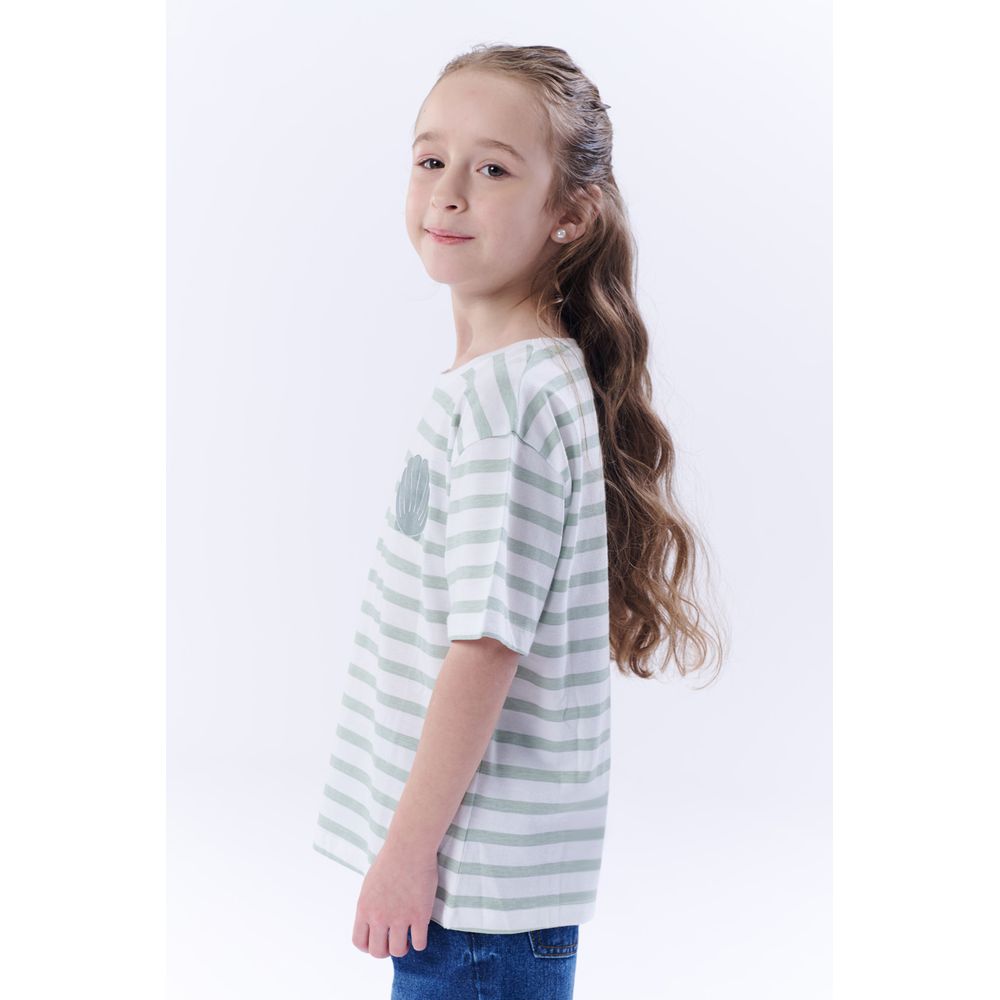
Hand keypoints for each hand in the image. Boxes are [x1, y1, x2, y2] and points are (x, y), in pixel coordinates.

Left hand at [352, 840, 438, 958]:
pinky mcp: (420, 915)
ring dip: (403, 947)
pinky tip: (420, 932)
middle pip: (378, 951)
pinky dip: (419, 942)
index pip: (359, 942)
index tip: (378, 941)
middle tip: (394, 941)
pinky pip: (419, 943)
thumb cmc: (391, 860)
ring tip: (407, 938)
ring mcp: (400, 917)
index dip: (369, 946)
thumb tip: (372, 922)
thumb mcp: (370, 885)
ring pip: (398, 951)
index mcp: (364, 908)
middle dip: (386, 950)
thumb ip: (370, 906)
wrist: (410, 846)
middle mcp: (379, 916)